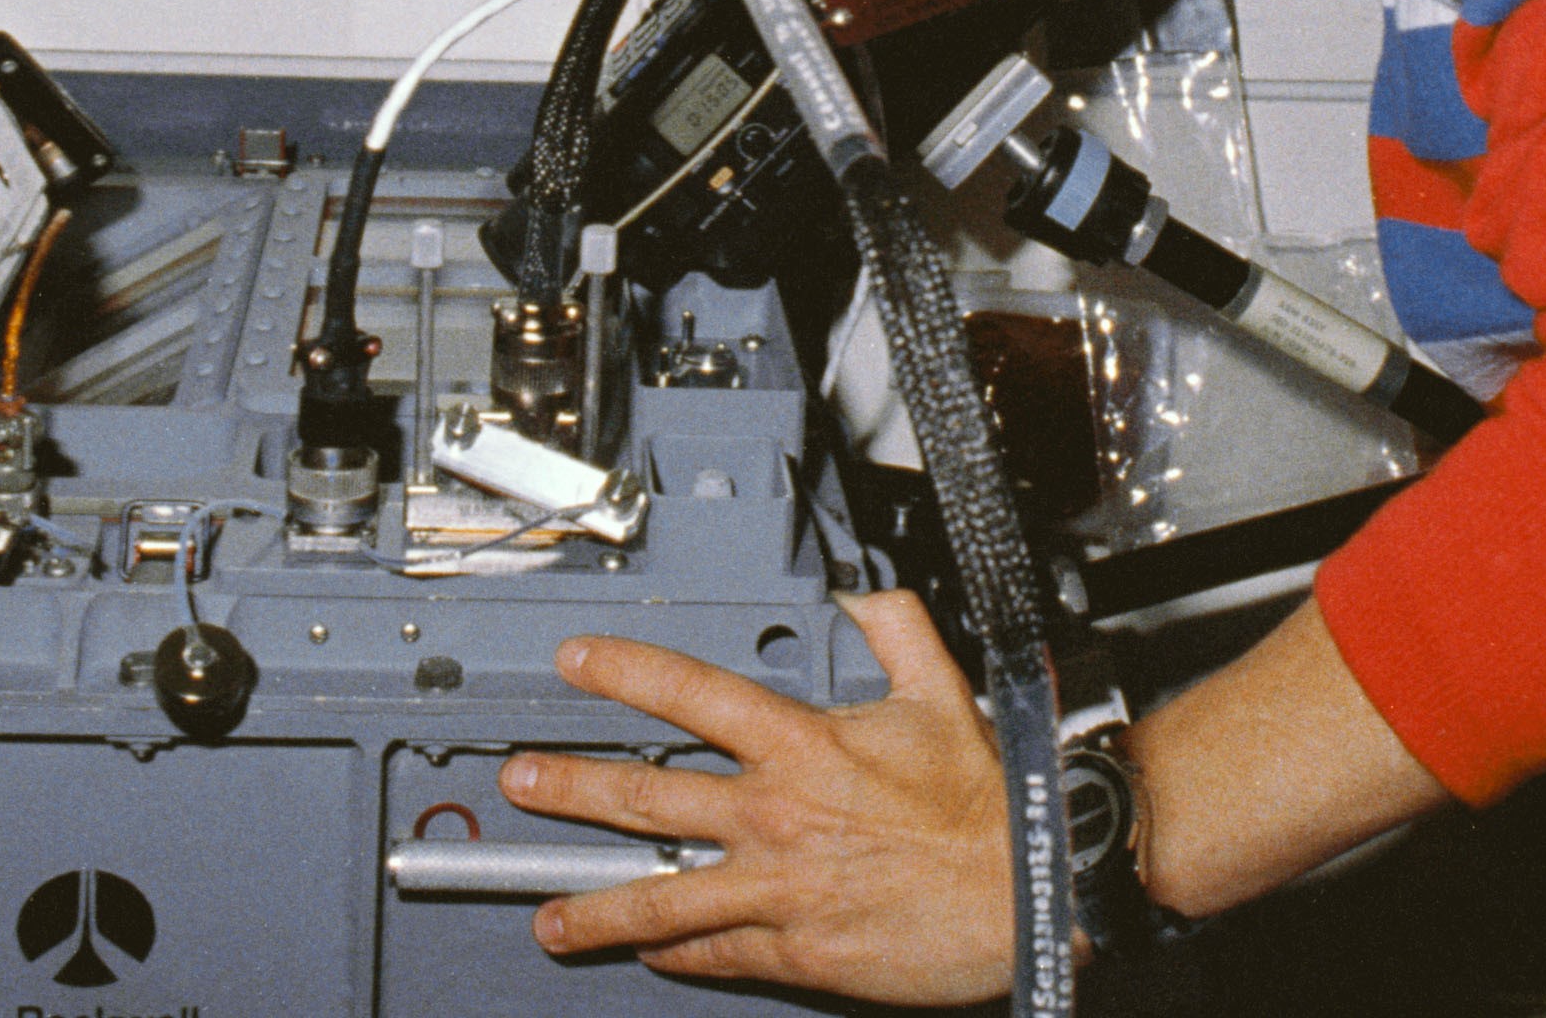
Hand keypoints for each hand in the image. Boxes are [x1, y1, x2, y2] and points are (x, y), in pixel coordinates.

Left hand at [499, 588, 1013, 1003]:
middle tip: (522, 782)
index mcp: (802, 744)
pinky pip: (714, 951)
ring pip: (660, 896)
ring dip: (594, 905)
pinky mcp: (792, 950)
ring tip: (550, 914)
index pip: (690, 693)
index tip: (578, 661)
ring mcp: (775, 887)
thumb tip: (863, 593)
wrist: (1024, 892)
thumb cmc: (985, 802)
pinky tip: (648, 951)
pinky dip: (674, 952)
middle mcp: (774, 813)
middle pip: (647, 797)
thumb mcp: (941, 691)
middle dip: (570, 786)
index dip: (625, 671)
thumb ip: (895, 631)